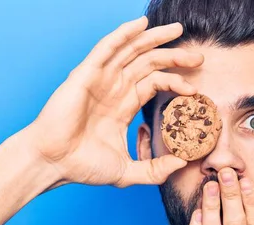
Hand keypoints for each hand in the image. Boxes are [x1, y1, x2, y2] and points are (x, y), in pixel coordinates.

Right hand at [23, 16, 203, 187]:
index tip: (195, 90)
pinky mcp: (86, 74)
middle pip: (150, 63)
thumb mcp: (128, 172)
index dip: (176, 82)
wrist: (54, 163)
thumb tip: (182, 164)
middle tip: (199, 57)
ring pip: (133, 50)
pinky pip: (107, 48)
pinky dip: (124, 33)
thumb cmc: (83, 166)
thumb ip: (156, 170)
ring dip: (155, 38)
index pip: (155, 83)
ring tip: (178, 30)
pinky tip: (141, 23)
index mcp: (123, 105)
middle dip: (175, 57)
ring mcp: (100, 78)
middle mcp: (114, 88)